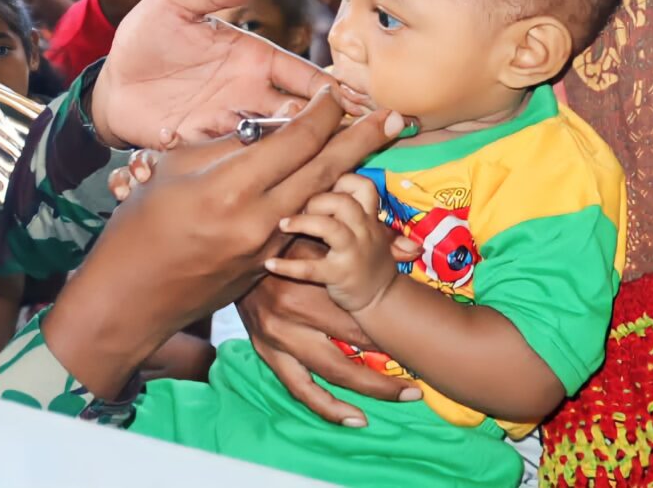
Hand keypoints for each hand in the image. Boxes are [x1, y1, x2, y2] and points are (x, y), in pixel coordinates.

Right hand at [41, 93, 408, 399]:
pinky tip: (340, 184)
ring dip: (351, 170)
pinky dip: (323, 200)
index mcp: (232, 189)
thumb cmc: (139, 227)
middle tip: (397, 117)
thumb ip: (227, 146)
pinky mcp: (266, 268)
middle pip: (325, 170)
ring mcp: (267, 249)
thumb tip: (270, 127)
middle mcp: (259, 220)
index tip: (335, 92)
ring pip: (322, 200)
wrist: (128, 299)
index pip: (296, 140)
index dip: (321, 112)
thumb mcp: (175, 171)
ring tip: (378, 146)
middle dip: (363, 140)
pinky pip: (304, 225)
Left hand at [92, 0, 367, 148]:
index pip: (303, 75)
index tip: (358, 102)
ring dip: (298, 153)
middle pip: (301, 115)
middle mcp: (250, 93)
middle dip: (329, 128)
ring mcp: (230, 122)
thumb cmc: (145, 37)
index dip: (331, 89)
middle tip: (358, 143)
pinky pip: (239, 160)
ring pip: (276, 142)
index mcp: (253, 57)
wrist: (110, 83)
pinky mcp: (206, 147)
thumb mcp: (173, 4)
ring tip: (326, 167)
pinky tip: (277, 180)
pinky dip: (259, 168)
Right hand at [238, 232, 422, 424]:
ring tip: (401, 397)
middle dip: (386, 364)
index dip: (391, 330)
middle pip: (350, 345)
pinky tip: (354, 418)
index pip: (358, 313)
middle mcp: (290, 313)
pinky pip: (299, 388)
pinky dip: (327, 407)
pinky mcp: (266, 352)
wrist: (233, 252)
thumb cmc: (285, 239)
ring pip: (329, 373)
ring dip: (368, 389)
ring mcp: (276, 337)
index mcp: (306, 281)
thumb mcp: (322, 234)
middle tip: (419, 382)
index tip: (417, 340)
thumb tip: (412, 248)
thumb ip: (369, 240)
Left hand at [267, 175, 397, 312]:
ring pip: (330, 228)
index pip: (363, 185)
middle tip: (300, 209)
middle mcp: (364, 231)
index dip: (342, 180)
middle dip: (317, 200)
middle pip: (343, 202)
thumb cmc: (368, 259)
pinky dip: (288, 266)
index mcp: (369, 218)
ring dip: (302, 223)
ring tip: (282, 225)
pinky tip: (270, 263)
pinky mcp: (339, 276)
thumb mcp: (369, 231)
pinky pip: (312, 269)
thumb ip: (351, 211)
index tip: (323, 187)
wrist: (382, 297)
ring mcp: (352, 253)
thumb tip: (316, 189)